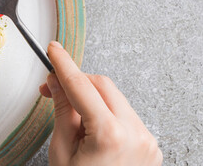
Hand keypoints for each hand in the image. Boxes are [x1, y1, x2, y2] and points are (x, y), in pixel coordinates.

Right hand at [39, 42, 161, 165]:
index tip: (54, 49)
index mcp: (110, 135)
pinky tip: (92, 133)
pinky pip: (127, 117)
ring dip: (93, 101)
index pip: (82, 87)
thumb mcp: (62, 151)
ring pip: (116, 100)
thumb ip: (62, 112)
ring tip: (73, 123)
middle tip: (51, 89)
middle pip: (104, 86)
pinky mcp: (151, 146)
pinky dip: (107, 116)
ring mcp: (147, 140)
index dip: (65, 65)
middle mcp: (136, 133)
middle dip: (78, 83)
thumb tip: (56, 82)